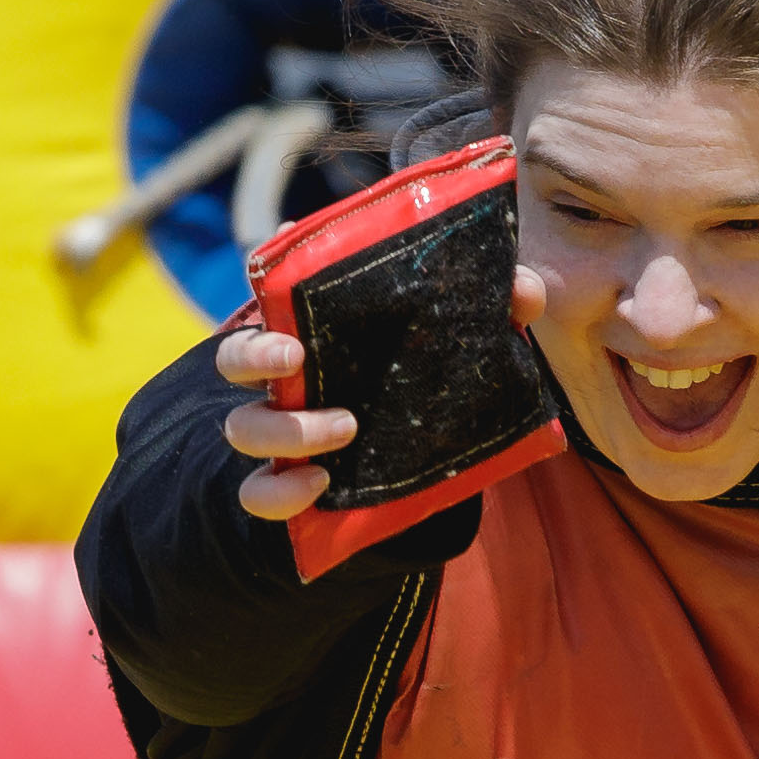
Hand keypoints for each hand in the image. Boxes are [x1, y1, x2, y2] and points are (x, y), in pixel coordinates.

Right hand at [214, 269, 551, 521]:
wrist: (426, 463)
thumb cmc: (429, 376)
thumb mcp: (463, 338)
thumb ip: (494, 308)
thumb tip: (524, 293)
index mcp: (316, 330)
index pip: (274, 292)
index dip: (270, 275)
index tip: (288, 263)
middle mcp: (286, 377)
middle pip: (235, 357)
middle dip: (255, 353)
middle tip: (295, 355)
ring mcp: (281, 432)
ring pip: (244, 428)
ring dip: (287, 429)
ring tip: (346, 426)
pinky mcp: (289, 485)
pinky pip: (258, 495)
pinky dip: (280, 492)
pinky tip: (319, 485)